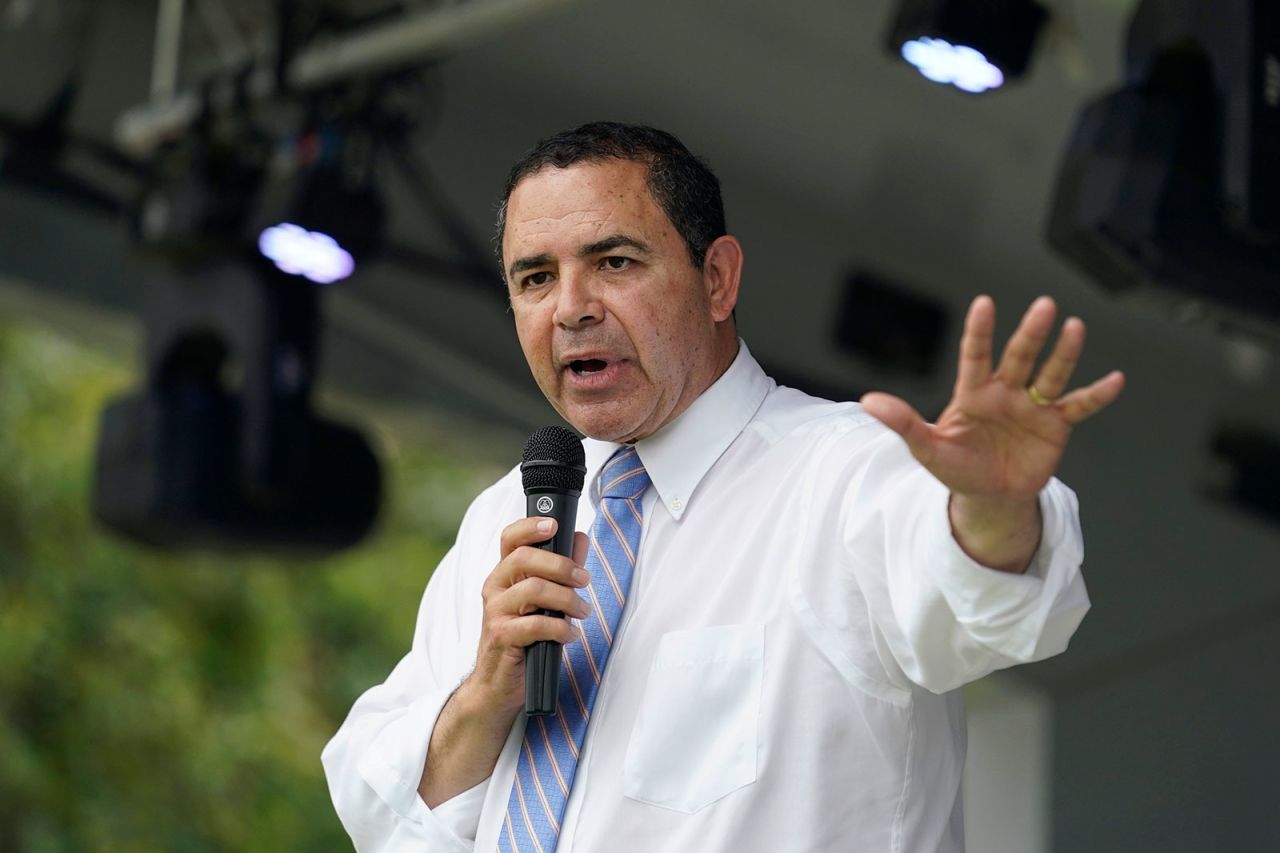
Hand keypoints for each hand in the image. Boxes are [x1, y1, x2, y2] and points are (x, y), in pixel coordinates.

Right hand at [420, 517, 588, 806]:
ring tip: (582, 612)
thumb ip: (561, 569)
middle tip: (584, 580)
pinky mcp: (501, 637)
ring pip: (533, 589)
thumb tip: (580, 539)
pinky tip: (572, 635)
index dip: (531, 526)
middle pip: (524, 558)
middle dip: (561, 565)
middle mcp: (495, 588)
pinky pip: (536, 625)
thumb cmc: (524, 639)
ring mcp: (495, 612)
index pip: (510, 538)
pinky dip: (561, 628)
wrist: (498, 685)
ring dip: (567, 599)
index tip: (556, 525)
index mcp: (504, 574)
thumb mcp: (544, 602)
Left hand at [860, 295, 1123, 567]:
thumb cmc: (956, 467)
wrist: (989, 496)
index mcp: (973, 393)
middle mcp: (1006, 391)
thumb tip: (867, 402)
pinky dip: (1097, 395)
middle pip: (1019, 357)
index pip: (975, 356)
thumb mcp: (926, 448)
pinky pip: (1078, 407)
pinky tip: (1116, 379)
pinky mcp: (1056, 426)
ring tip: (1075, 327)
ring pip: (1050, 374)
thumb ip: (902, 422)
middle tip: (1043, 306)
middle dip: (1030, 333)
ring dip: (1064, 353)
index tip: (984, 304)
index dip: (979, 332)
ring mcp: (1032, 406)